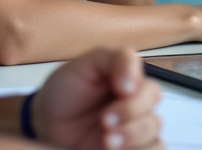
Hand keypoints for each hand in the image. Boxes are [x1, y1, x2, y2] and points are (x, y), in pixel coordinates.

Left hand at [32, 47, 162, 149]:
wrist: (47, 122)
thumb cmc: (66, 90)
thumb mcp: (85, 64)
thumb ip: (114, 59)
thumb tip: (134, 81)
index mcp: (129, 80)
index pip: (149, 84)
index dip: (138, 90)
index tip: (120, 90)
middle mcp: (136, 104)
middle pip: (154, 109)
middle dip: (130, 113)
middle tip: (105, 120)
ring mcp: (133, 128)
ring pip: (154, 132)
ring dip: (133, 136)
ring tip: (107, 141)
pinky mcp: (130, 148)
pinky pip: (152, 149)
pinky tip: (114, 149)